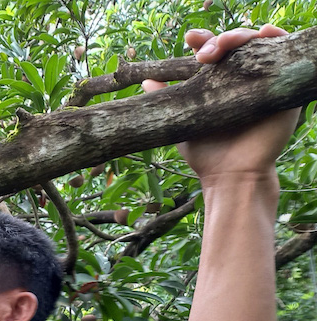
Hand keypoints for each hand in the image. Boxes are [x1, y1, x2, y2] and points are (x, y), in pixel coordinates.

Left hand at [143, 25, 298, 181]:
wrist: (231, 177)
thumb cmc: (206, 155)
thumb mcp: (182, 122)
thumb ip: (165, 100)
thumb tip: (146, 80)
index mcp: (218, 84)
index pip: (213, 53)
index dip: (204, 41)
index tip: (190, 39)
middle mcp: (242, 80)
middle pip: (235, 45)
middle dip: (219, 39)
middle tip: (204, 55)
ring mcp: (263, 82)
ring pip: (258, 45)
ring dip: (242, 36)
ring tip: (225, 44)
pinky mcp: (284, 89)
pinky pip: (286, 55)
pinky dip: (278, 38)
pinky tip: (266, 32)